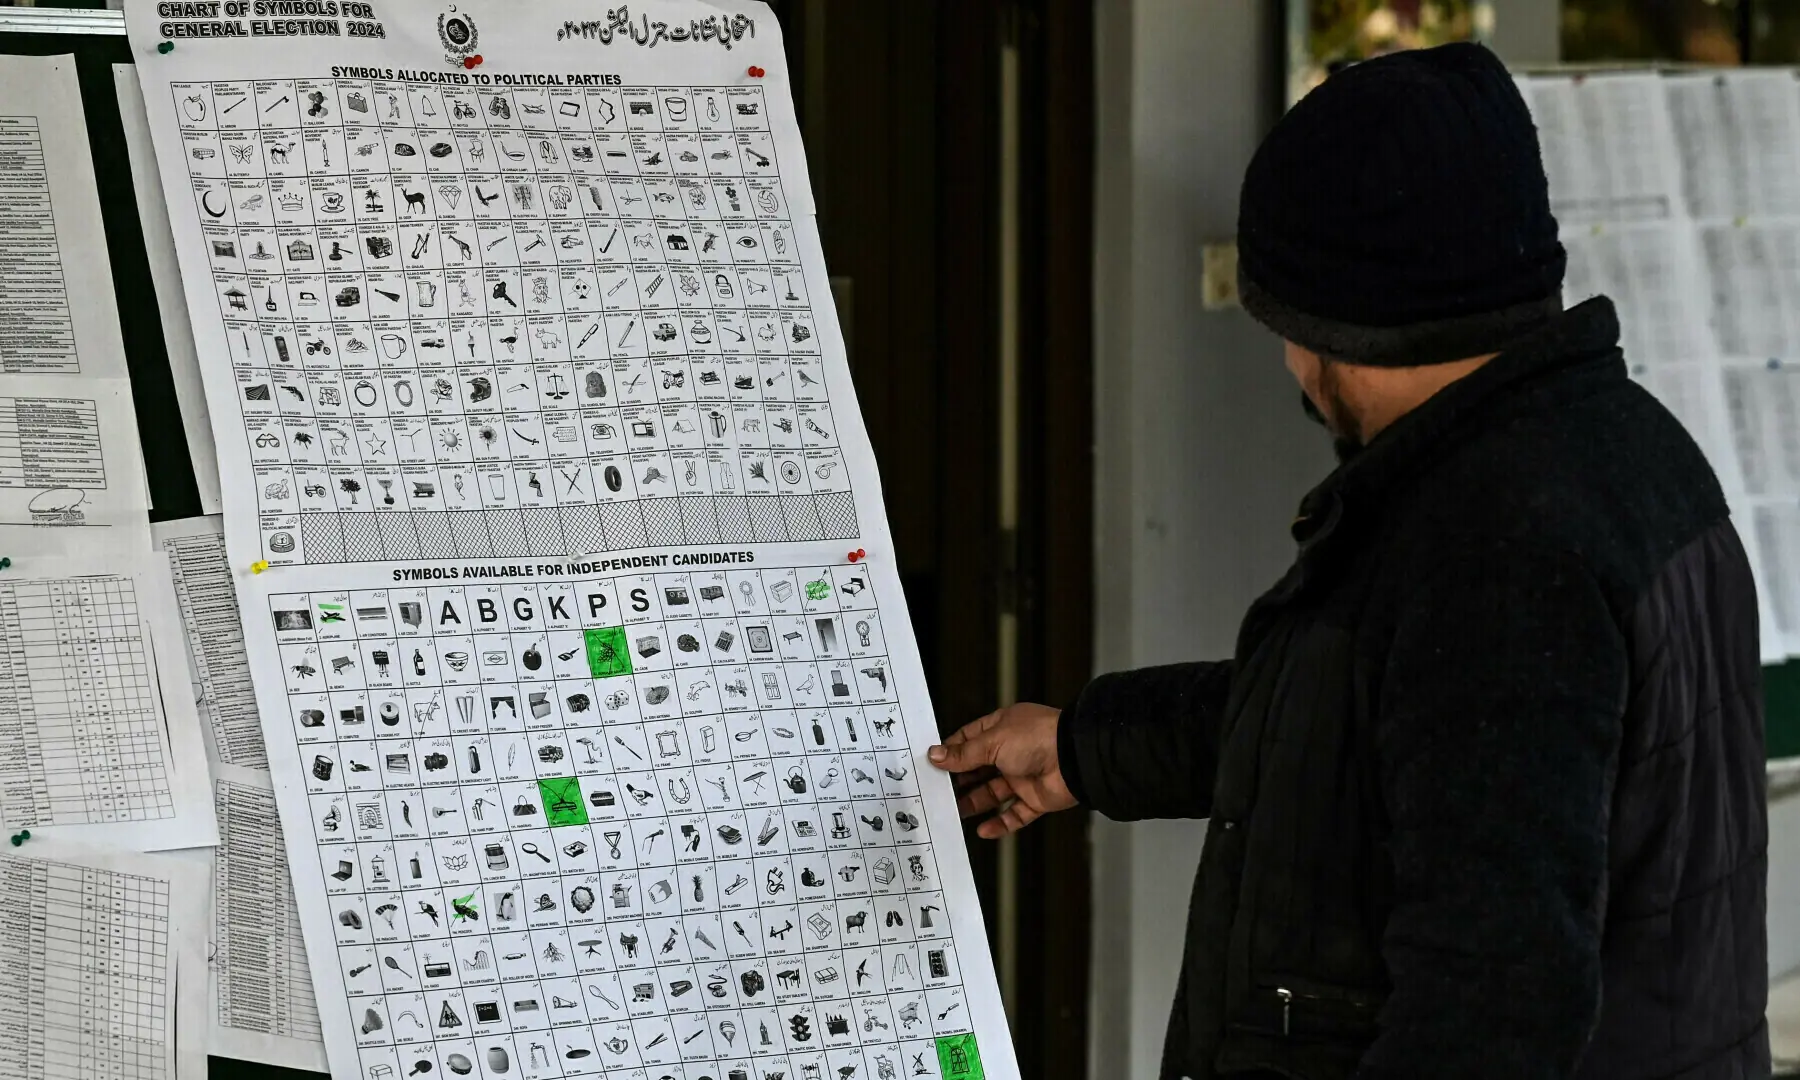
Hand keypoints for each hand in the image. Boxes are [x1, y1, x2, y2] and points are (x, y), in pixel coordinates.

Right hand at [928, 703, 1074, 837]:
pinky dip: (1000, 823)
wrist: (1075, 759)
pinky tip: (983, 830)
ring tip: (954, 813)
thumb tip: (936, 755)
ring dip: (974, 803)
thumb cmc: (1039, 738)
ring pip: (993, 793)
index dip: (950, 753)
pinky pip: (1015, 815)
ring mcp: (1024, 776)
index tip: (931, 765)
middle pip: (978, 770)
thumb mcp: (993, 742)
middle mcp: (1011, 752)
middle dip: (959, 781)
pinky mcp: (1036, 799)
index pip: (969, 740)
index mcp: (1002, 729)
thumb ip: (964, 754)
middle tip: (937, 793)